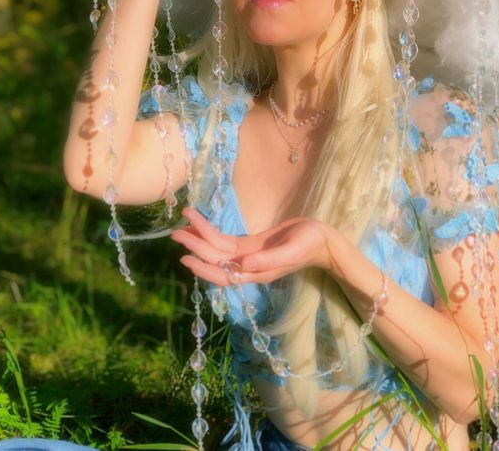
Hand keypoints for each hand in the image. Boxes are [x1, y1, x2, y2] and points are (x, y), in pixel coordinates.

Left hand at [171, 207, 334, 285]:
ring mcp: (249, 256)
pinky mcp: (251, 245)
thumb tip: (244, 266)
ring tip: (182, 225)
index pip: (224, 273)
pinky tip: (200, 227)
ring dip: (200, 238)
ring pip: (218, 249)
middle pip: (216, 259)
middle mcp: (249, 266)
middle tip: (176, 232)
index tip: (186, 256)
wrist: (322, 240)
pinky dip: (212, 234)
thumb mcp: (293, 251)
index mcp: (258, 271)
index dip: (204, 268)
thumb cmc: (310, 244)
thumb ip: (269, 261)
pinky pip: (226, 242)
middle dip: (196, 246)